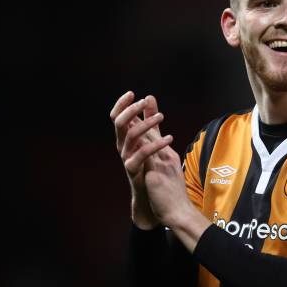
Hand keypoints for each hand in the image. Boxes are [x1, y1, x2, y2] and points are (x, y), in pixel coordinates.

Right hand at [110, 91, 168, 227]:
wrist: (151, 193)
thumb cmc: (150, 163)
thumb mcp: (151, 137)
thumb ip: (149, 118)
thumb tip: (149, 97)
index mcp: (124, 137)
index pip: (117, 117)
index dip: (121, 104)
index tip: (132, 93)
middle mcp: (122, 146)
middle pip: (119, 123)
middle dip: (130, 110)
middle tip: (143, 102)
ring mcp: (126, 157)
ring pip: (131, 136)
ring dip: (146, 123)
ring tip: (162, 116)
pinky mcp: (133, 169)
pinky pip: (142, 153)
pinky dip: (156, 144)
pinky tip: (169, 138)